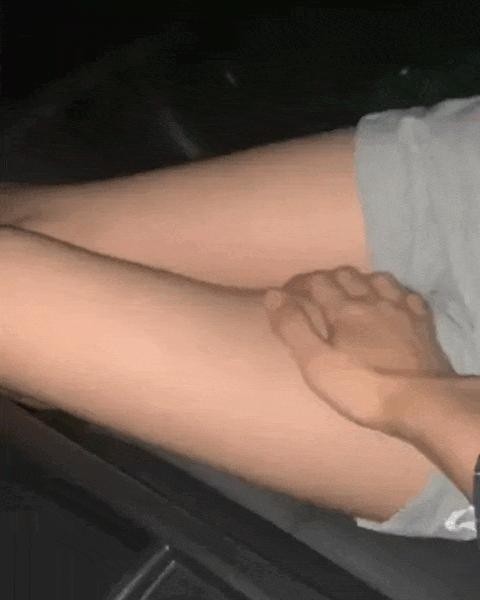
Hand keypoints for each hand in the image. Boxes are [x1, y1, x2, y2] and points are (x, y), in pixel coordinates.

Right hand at [263, 267, 453, 430]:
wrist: (423, 404)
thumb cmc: (362, 388)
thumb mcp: (316, 364)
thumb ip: (292, 327)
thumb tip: (271, 294)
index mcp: (345, 310)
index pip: (317, 282)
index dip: (299, 283)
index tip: (287, 293)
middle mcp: (374, 301)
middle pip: (347, 275)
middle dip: (327, 279)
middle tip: (315, 294)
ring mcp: (402, 310)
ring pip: (379, 279)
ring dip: (361, 281)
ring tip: (352, 293)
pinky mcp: (424, 324)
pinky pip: (409, 296)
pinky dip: (395, 294)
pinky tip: (393, 303)